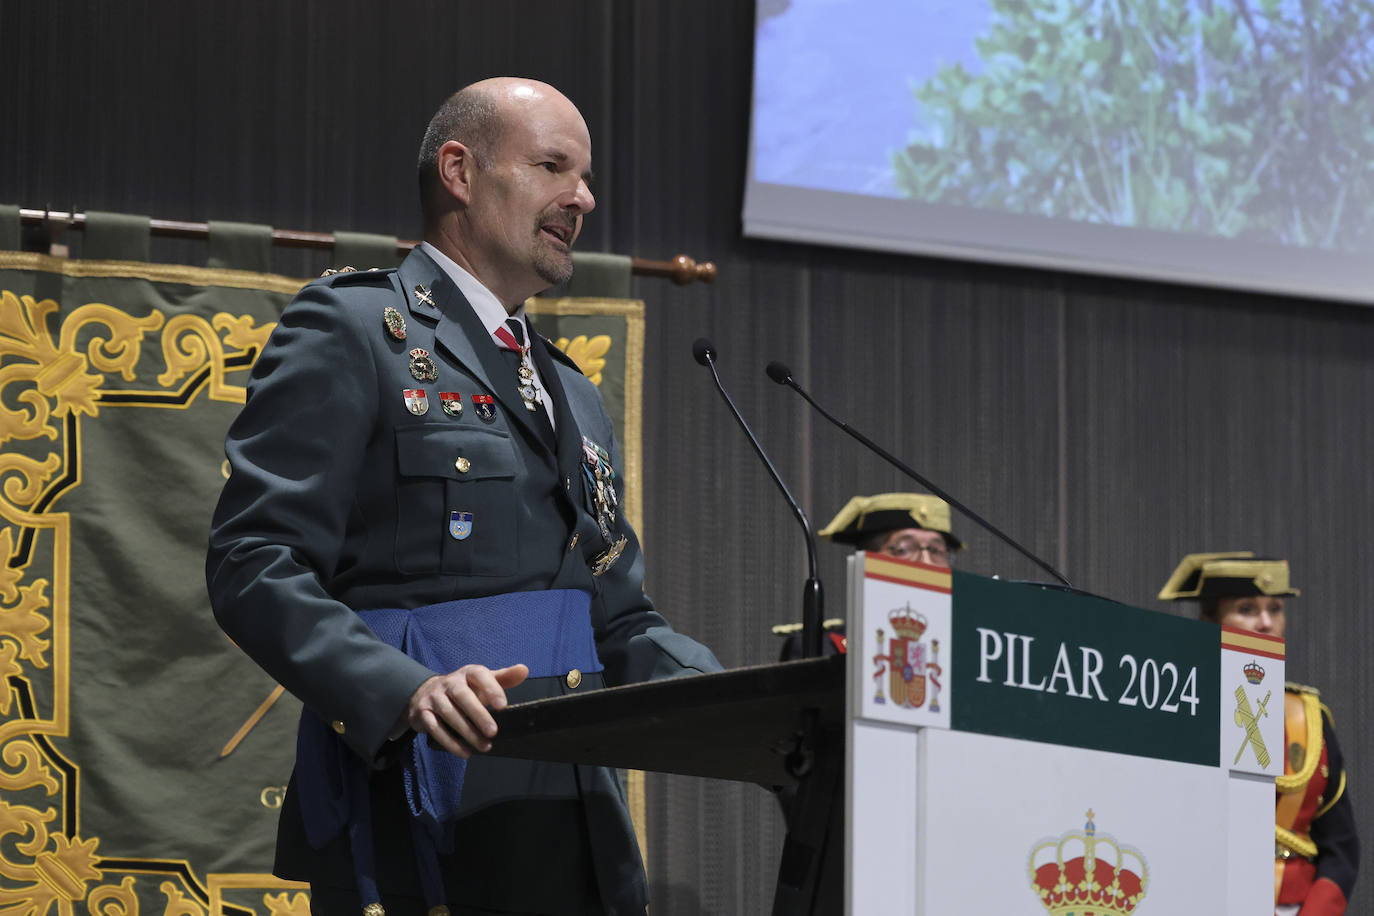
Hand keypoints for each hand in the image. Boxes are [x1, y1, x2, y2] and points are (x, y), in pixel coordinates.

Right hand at [405, 664, 528, 757]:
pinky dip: (450, 742)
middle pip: (463, 696)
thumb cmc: (464, 690)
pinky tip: (465, 752)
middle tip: (493, 732)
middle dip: (478, 714)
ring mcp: (434, 697)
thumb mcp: (482, 682)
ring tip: (484, 746)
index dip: (491, 689)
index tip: (503, 706)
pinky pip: (435, 729)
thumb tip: (524, 670)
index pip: (479, 675)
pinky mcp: (423, 713)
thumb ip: (503, 678)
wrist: (426, 694)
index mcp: (467, 673)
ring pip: (449, 714)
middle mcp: (449, 683)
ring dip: (467, 732)